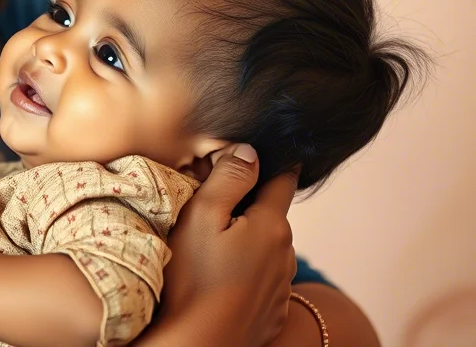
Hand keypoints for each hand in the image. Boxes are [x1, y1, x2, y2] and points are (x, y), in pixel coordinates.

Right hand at [153, 144, 297, 346]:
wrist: (198, 344)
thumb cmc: (192, 279)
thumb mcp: (201, 216)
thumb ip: (228, 179)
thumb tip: (251, 151)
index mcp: (272, 226)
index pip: (283, 179)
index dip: (267, 162)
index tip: (249, 158)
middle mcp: (286, 254)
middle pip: (272, 215)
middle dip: (248, 205)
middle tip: (210, 207)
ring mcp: (281, 287)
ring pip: (267, 249)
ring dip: (247, 241)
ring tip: (210, 248)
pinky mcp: (272, 312)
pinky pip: (262, 280)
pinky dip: (246, 272)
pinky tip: (218, 279)